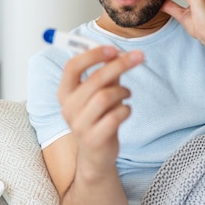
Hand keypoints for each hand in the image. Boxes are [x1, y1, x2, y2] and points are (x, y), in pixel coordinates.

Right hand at [57, 46, 143, 171]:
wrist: (95, 155)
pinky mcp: (93, 139)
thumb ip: (106, 73)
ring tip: (127, 94)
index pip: (72, 66)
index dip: (92, 55)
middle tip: (139, 56)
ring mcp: (79, 125)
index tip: (112, 48)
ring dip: (123, 91)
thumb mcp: (99, 92)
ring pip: (106, 96)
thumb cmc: (98, 117)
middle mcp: (68, 108)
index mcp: (65, 92)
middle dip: (120, 65)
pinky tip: (125, 111)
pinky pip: (115, 116)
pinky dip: (126, 110)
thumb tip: (118, 52)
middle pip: (95, 79)